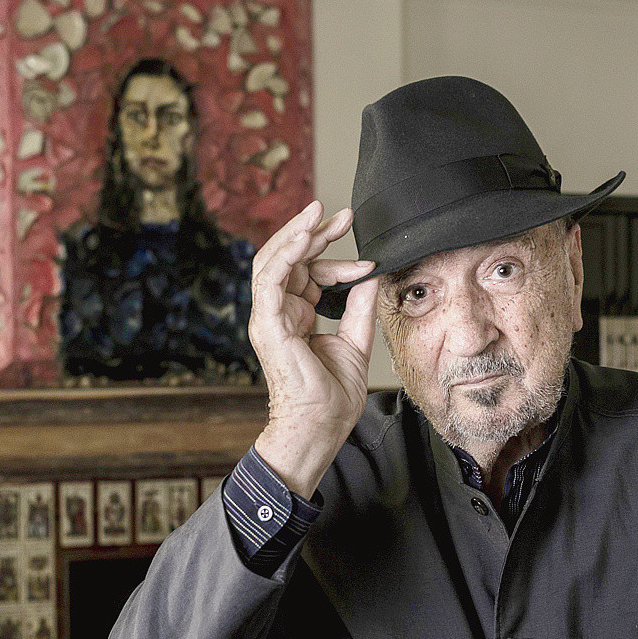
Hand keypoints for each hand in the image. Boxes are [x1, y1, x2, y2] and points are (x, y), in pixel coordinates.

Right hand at [248, 200, 378, 496]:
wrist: (320, 426)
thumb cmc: (333, 396)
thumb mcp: (355, 342)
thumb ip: (359, 308)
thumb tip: (370, 276)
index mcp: (296, 317)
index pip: (310, 275)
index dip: (338, 263)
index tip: (367, 262)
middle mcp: (279, 313)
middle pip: (291, 260)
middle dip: (316, 234)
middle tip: (343, 215)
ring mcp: (269, 317)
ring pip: (274, 260)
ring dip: (298, 234)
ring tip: (320, 212)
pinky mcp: (267, 323)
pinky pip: (270, 278)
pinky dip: (287, 253)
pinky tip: (305, 236)